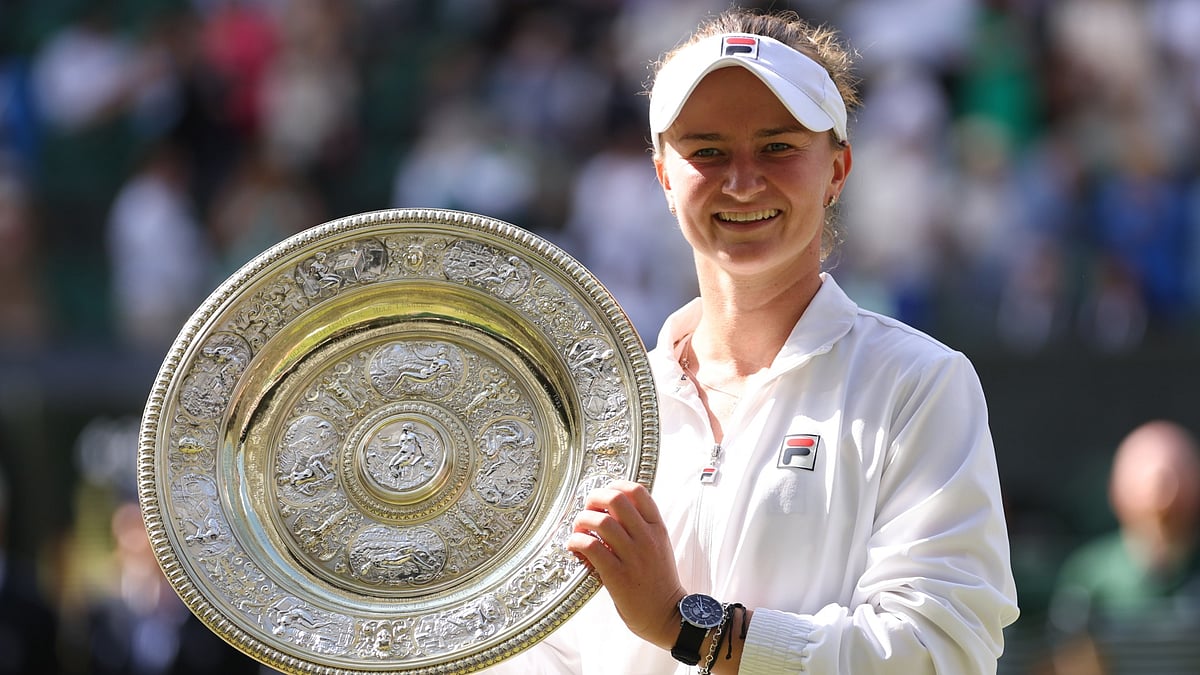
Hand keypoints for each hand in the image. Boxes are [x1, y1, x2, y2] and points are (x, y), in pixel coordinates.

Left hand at [566, 480, 685, 648]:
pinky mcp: (617, 575)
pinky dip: (577, 542)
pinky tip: (575, 548)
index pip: (638, 491)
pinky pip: (591, 547)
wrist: (666, 615)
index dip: (615, 485)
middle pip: (616, 499)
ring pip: (601, 521)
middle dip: (594, 498)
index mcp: (657, 528)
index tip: (604, 494)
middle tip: (587, 509)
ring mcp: (633, 556)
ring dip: (582, 521)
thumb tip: (610, 509)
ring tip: (579, 531)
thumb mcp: (658, 546)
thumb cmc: (658, 581)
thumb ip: (641, 527)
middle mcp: (647, 538)